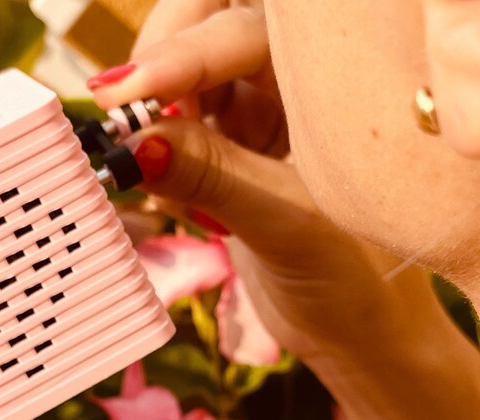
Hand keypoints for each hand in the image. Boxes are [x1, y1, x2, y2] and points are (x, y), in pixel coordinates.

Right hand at [91, 0, 441, 364]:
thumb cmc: (356, 277)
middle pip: (208, 30)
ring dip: (154, 115)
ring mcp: (259, 120)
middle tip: (123, 109)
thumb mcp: (287, 223)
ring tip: (148, 168)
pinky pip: (179, 136)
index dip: (181, 52)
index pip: (243, 31)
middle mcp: (293, 84)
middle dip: (161, 61)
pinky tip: (168, 196)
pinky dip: (159, 159)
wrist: (356, 330)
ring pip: (187, 84)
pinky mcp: (231, 158)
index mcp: (332, 78)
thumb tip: (134, 143)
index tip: (126, 90)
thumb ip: (213, 177)